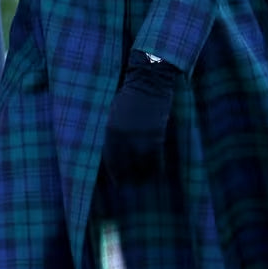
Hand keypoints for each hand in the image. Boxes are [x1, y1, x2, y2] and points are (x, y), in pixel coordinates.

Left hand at [102, 51, 177, 186]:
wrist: (148, 81)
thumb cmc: (129, 95)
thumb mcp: (113, 115)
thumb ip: (113, 134)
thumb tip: (114, 153)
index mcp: (111, 132)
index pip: (110, 161)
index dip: (114, 174)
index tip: (117, 183)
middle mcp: (124, 139)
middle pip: (125, 168)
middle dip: (127, 180)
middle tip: (130, 187)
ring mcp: (141, 138)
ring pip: (142, 167)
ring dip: (143, 177)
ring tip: (144, 183)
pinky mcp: (157, 136)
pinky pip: (156, 160)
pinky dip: (156, 169)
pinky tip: (156, 174)